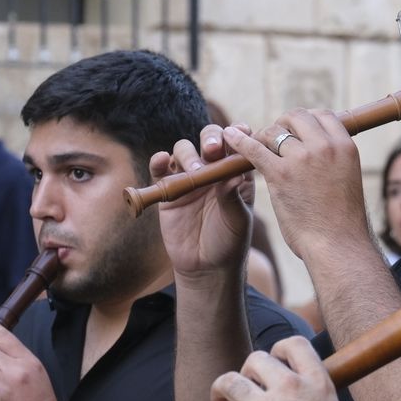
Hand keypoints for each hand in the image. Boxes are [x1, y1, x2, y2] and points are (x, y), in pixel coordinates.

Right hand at [153, 123, 253, 283]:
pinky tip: (161, 160)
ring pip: (184, 150)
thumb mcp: (237, 220)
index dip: (239, 135)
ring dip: (188, 154)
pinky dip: (158, 161)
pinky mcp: (168, 189)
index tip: (242, 133)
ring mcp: (189, 177)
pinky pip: (160, 169)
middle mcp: (212, 169)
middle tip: (213, 149)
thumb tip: (232, 174)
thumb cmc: (230, 241)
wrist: (206, 267)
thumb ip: (233, 197)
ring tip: (194, 172)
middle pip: (209, 139)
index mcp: (235, 172)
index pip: (237, 145)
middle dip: (211, 138)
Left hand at [186, 337, 351, 400]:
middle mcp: (289, 388)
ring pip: (230, 382)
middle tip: (247, 383)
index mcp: (315, 383)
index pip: (295, 345)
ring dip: (221, 388)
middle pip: (257, 360)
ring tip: (217, 398)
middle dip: (248, 370)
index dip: (280, 349)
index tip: (274, 360)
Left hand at [222, 110, 371, 256]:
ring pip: (274, 131)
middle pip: (297, 117)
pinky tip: (228, 137)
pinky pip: (253, 148)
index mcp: (345, 146)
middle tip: (275, 138)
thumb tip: (320, 148)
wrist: (338, 245)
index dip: (307, 120)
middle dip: (283, 124)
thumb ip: (334, 159)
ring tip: (258, 148)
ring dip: (264, 138)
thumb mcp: (347, 178)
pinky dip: (238, 141)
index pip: (323, 115)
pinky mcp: (279, 174)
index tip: (297, 130)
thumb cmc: (343, 220)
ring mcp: (302, 158)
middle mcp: (325, 146)